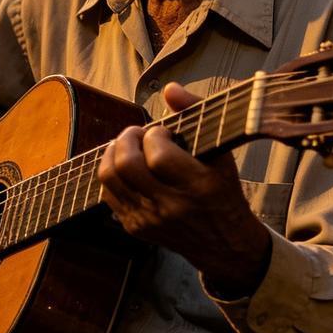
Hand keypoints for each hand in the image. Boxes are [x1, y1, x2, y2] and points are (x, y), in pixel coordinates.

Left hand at [97, 84, 271, 297]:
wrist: (223, 244)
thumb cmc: (223, 191)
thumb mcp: (221, 153)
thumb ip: (196, 115)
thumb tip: (170, 88)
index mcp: (198, 186)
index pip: (158, 155)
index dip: (154, 134)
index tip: (163, 131)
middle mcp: (171, 206)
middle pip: (126, 165)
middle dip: (126, 138)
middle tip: (137, 133)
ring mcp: (150, 219)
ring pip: (110, 179)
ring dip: (113, 153)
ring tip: (127, 145)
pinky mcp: (136, 228)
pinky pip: (108, 194)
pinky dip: (113, 174)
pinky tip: (127, 167)